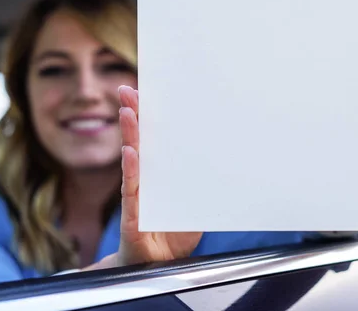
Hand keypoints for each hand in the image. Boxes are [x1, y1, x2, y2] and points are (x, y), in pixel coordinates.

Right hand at [115, 85, 201, 265]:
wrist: (160, 267)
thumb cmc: (174, 234)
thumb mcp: (195, 205)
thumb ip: (203, 185)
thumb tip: (229, 163)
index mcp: (158, 175)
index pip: (153, 140)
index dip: (149, 117)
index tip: (147, 93)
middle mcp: (145, 180)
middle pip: (139, 141)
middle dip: (134, 115)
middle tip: (127, 90)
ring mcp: (137, 195)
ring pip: (133, 160)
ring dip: (131, 135)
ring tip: (128, 112)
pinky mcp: (133, 213)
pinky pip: (131, 189)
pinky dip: (131, 169)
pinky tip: (131, 152)